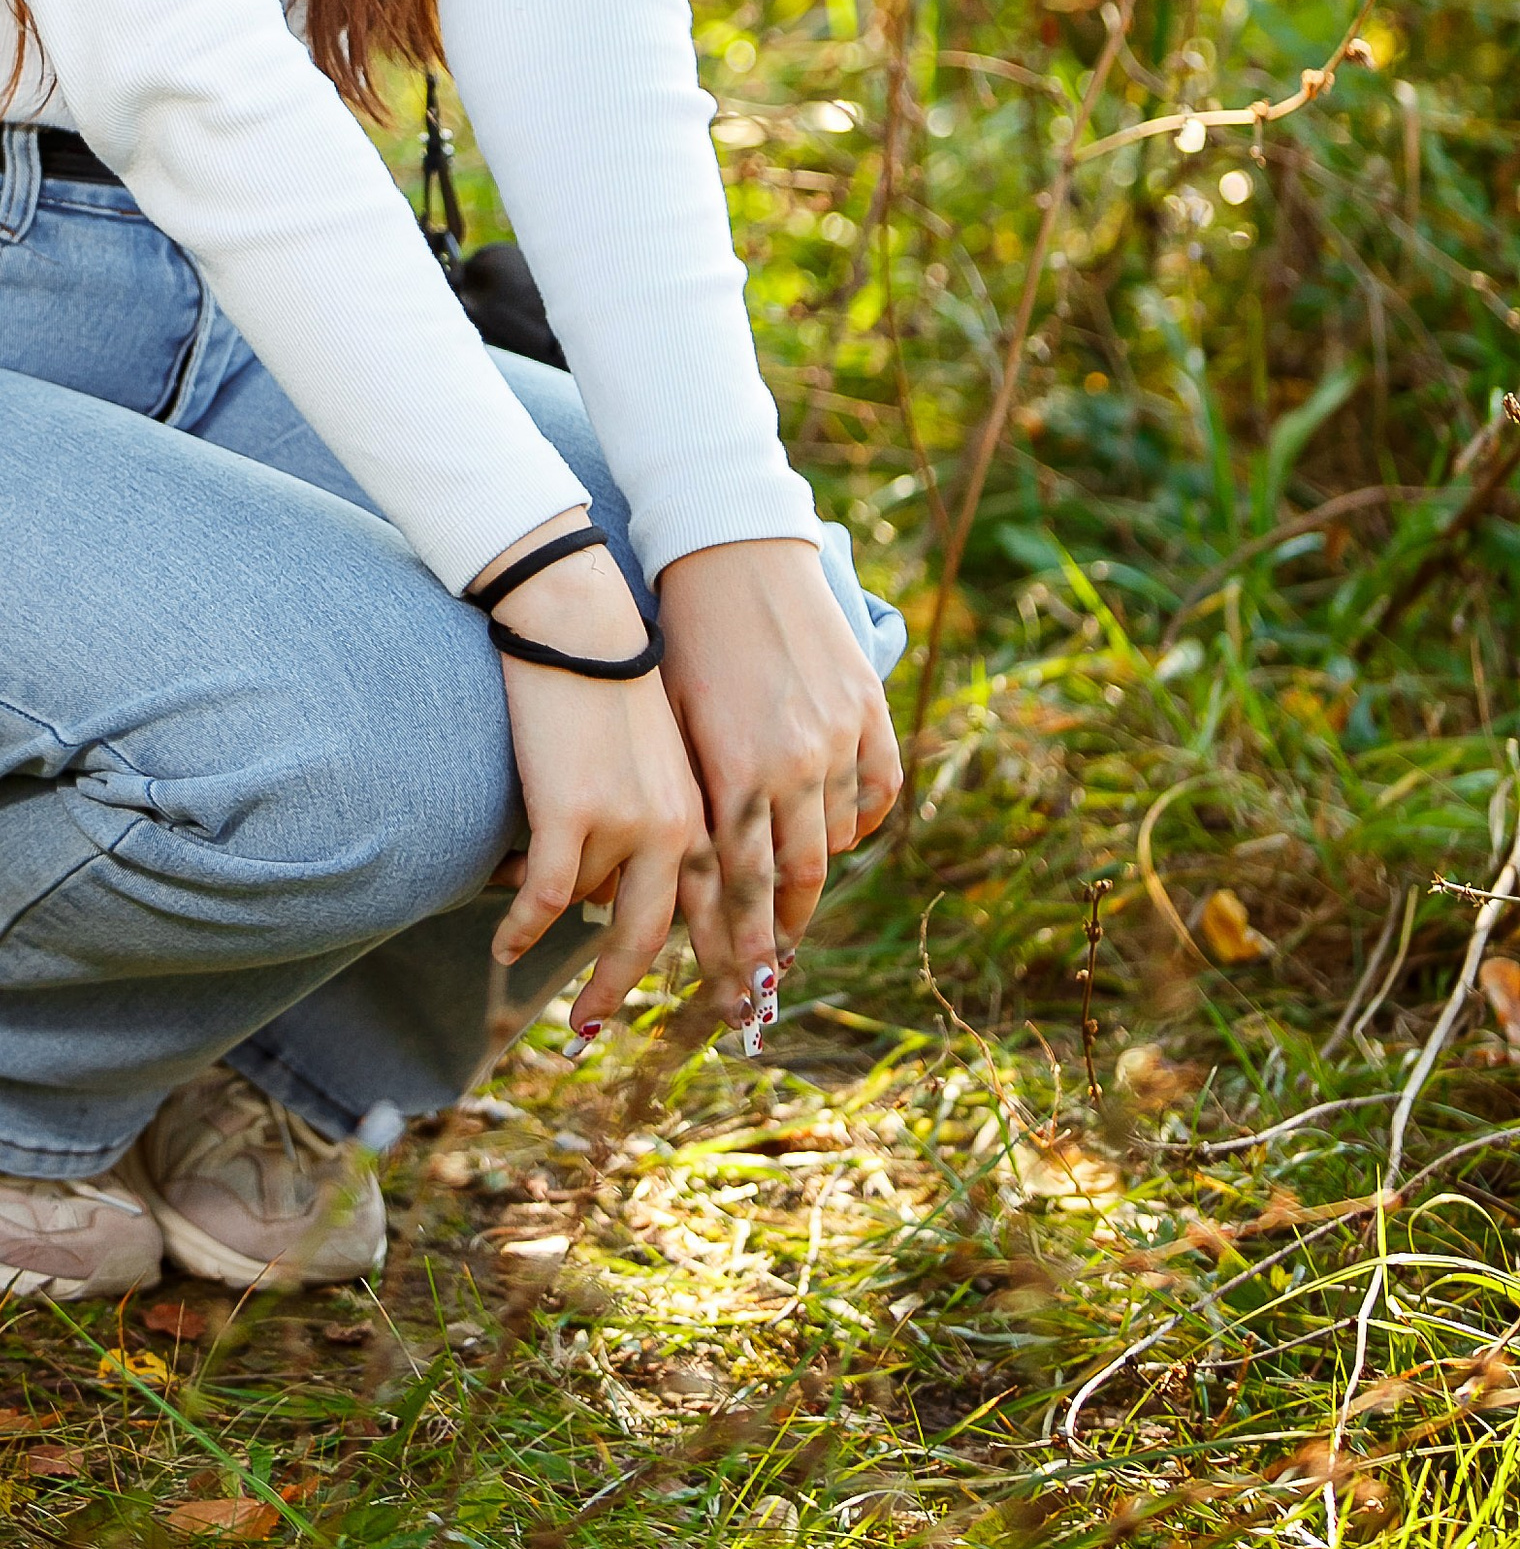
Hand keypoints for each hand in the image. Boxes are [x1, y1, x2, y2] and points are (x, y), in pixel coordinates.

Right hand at [470, 512, 706, 1039]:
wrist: (578, 622)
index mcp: (704, 812)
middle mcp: (676, 828)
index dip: (728, 965)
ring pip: (589, 909)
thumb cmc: (610, 684)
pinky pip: (549, 900)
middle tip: (596, 1029)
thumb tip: (616, 902)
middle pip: (659, 937)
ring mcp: (625, 824)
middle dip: (623, 989)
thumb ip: (659, 825)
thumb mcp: (656, 759)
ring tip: (525, 953)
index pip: (724, 910)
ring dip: (554, 930)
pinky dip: (523, 929)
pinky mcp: (571, 815)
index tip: (733, 1010)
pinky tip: (505, 947)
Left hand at [651, 537, 900, 1024]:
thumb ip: (689, 797)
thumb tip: (683, 875)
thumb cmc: (680, 637)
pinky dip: (858, 820)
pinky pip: (877, 791)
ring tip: (790, 908)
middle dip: (777, 934)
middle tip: (766, 976)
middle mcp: (792, 764)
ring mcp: (838, 737)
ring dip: (812, 877)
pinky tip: (836, 833)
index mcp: (734, 770)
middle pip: (795, 879)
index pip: (740, 887)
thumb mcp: (671, 723)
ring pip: (837, 840)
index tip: (736, 997)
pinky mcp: (867, 708)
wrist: (732, 551)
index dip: (737, 948)